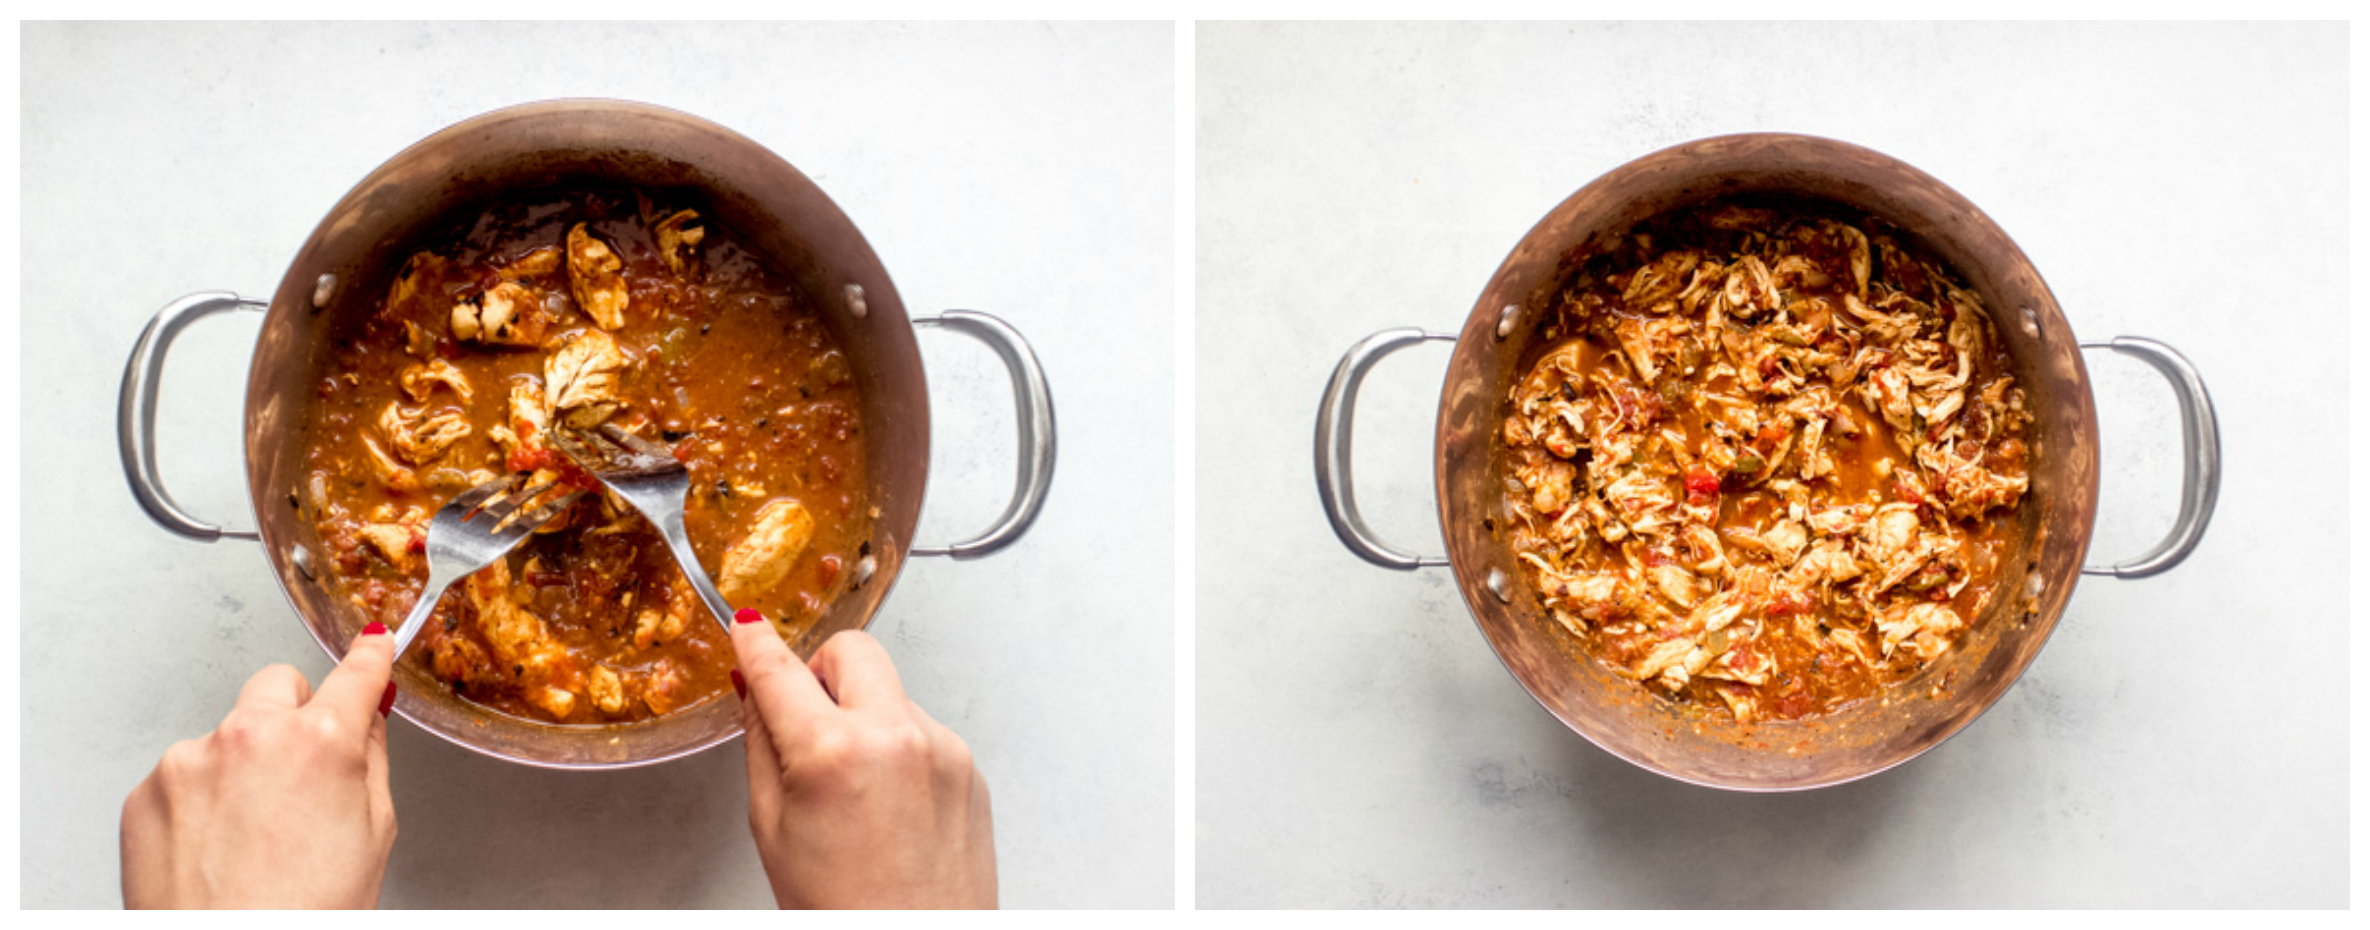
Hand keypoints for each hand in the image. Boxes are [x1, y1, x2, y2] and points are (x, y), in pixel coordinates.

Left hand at [120, 623, 399, 908]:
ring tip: (252, 832)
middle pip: (279, 684)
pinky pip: (184, 773)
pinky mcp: (147, 791)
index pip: (355, 674)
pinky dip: (200, 798)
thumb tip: (367, 717)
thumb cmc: (305, 912)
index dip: (370, 658)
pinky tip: (216, 845)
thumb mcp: (374, 833)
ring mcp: (189, 760)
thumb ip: (369, 760)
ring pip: (228, 733)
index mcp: (319, 742)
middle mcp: (250, 736)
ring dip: (242, 762)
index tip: (373, 644)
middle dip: (296, 712)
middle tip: (304, 767)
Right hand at [730, 609, 995, 908]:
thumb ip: (762, 746)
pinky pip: (920, 730)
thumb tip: (755, 692)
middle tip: (803, 713)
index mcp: (835, 752)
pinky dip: (895, 748)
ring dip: (861, 715)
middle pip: (852, 649)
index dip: (756, 644)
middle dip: (820, 669)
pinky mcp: (968, 766)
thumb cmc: (846, 911)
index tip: (747, 629)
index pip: (782, 669)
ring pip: (889, 691)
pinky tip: (884, 803)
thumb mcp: (772, 830)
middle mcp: (897, 737)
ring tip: (848, 787)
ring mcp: (942, 749)